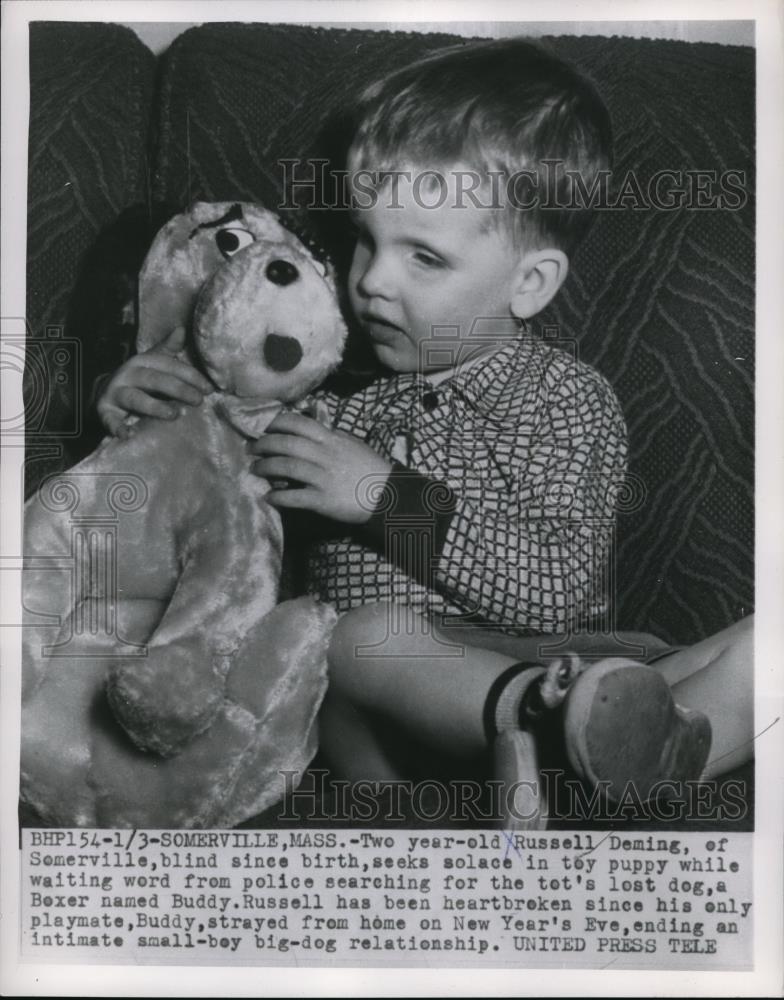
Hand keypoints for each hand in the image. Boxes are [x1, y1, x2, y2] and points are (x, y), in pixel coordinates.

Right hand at [97, 326, 212, 436]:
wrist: (106, 392)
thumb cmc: (139, 379)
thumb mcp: (153, 363)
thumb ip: (168, 349)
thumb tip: (181, 329)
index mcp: (143, 362)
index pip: (169, 366)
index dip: (190, 376)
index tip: (208, 389)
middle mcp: (129, 374)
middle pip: (154, 379)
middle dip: (177, 389)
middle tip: (198, 401)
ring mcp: (115, 392)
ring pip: (135, 398)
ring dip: (153, 406)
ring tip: (172, 415)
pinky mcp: (105, 410)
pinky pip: (110, 419)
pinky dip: (117, 427)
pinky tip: (127, 434)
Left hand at [249, 411, 392, 522]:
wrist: (387, 495)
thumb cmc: (370, 468)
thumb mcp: (352, 444)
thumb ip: (331, 435)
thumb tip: (314, 425)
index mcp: (331, 440)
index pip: (299, 424)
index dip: (277, 423)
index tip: (263, 426)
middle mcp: (324, 456)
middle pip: (287, 444)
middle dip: (264, 444)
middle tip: (251, 448)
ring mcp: (323, 478)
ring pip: (286, 468)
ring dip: (266, 467)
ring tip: (254, 469)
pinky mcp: (323, 500)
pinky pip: (295, 497)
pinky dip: (279, 497)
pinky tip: (269, 497)